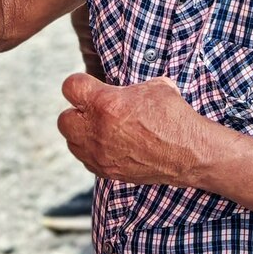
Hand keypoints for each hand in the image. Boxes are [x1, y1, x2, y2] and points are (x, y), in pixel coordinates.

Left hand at [57, 73, 209, 186]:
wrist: (188, 152)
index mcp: (106, 104)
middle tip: (93, 108)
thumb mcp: (154, 86)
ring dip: (82, 132)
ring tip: (100, 127)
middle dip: (76, 111)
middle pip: (63, 118)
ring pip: (72, 141)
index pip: (71, 87)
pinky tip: (109, 143)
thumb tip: (123, 86)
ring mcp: (100, 154)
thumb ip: (128, 86)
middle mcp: (97, 130)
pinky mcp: (106, 171)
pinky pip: (85, 159)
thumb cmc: (173, 116)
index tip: (89, 84)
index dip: (80, 83)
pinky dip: (92, 150)